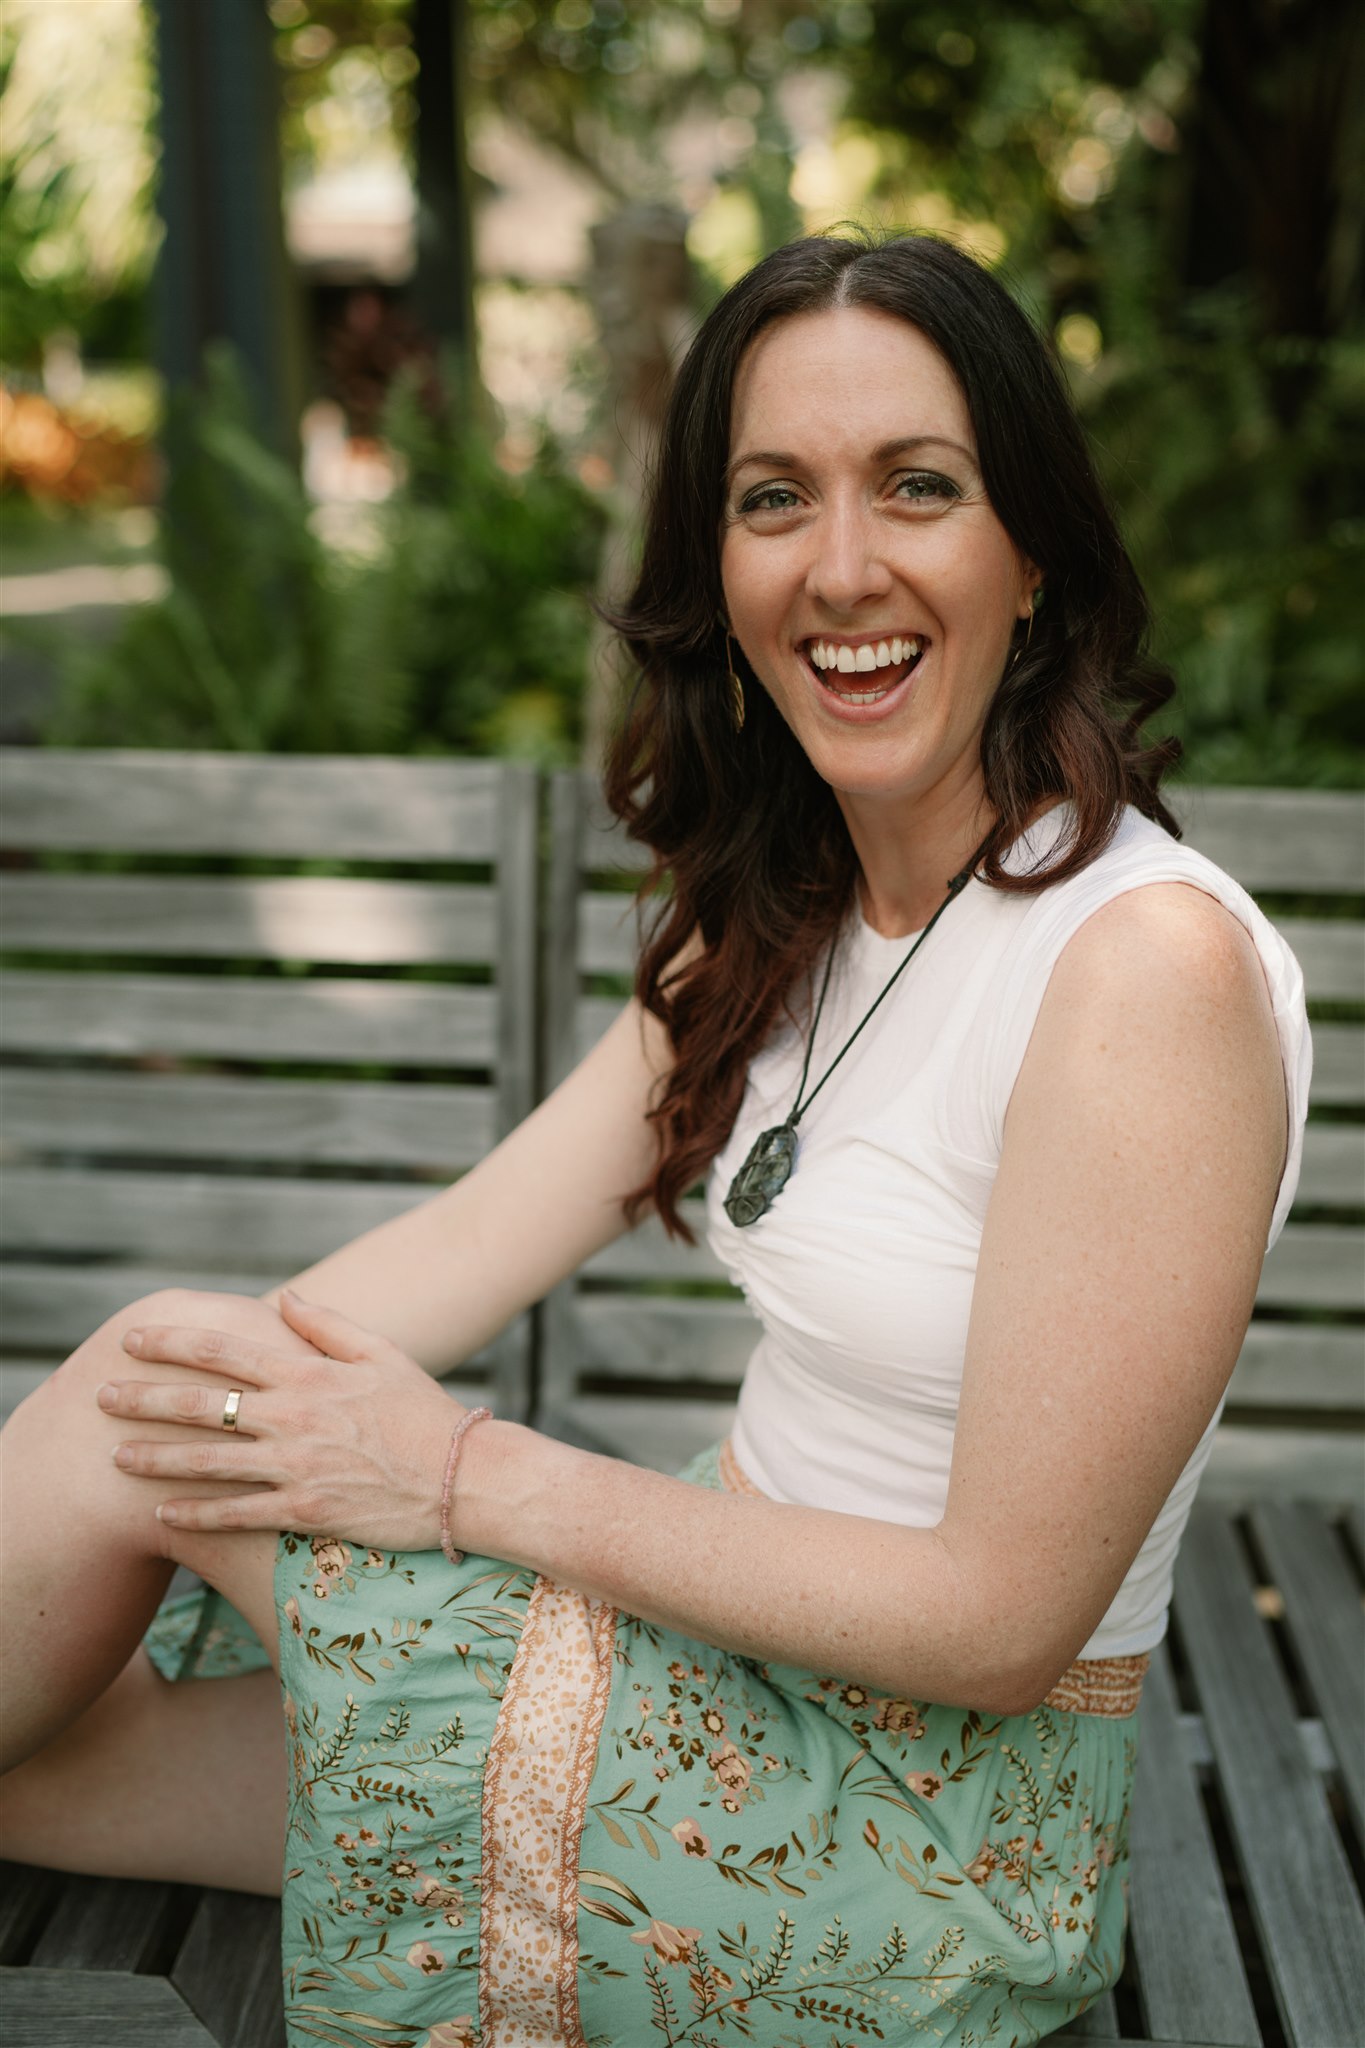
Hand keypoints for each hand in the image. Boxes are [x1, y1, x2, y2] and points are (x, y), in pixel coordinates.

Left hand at [97, 1291, 464, 1548]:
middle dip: (144, 1399)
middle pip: (201, 1404)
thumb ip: (327, 1324)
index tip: (132, 1339)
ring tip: (115, 1456)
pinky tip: (160, 1513)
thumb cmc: (425, 1410)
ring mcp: (296, 1466)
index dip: (172, 1342)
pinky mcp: (304, 1511)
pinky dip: (194, 1513)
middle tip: (102, 1396)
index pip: (223, 1351)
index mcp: (308, 1374)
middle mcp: (293, 1418)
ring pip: (207, 1461)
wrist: (463, 1477)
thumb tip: (284, 1296)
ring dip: (154, 1458)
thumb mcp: (381, 1353)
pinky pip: (236, 1514)